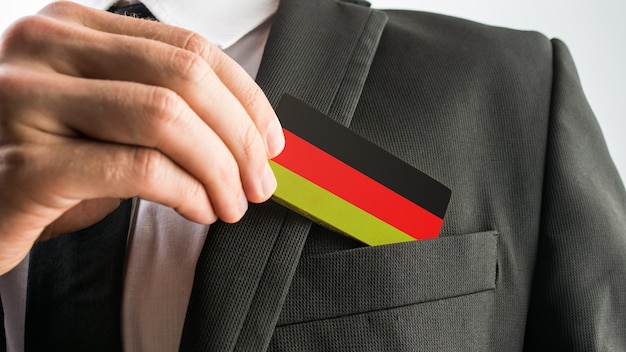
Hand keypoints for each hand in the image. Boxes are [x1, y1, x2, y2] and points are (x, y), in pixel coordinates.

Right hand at [0, 1, 283, 273]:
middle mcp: (45, 48)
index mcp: (72, 28)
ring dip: (219, 169)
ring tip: (232, 202)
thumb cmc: (44, 163)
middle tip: (260, 180)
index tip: (272, 140)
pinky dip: (187, 193)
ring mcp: (27, 100)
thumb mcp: (104, 118)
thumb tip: (247, 132)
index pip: (188, 48)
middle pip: (184, 77)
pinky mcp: (25, 164)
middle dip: (241, 136)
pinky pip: (139, 169)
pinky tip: (199, 210)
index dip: (246, 97)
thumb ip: (160, 105)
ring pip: (166, 118)